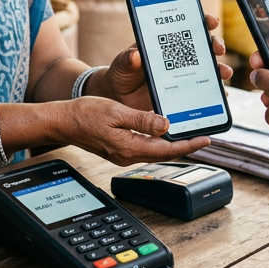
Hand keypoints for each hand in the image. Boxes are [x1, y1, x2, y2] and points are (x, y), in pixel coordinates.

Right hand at [61, 96, 210, 164]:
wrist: (63, 121)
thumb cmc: (85, 114)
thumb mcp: (117, 113)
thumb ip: (142, 120)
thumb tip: (166, 125)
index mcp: (129, 148)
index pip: (167, 150)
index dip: (188, 146)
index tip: (205, 139)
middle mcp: (128, 155)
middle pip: (164, 153)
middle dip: (185, 146)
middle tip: (203, 137)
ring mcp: (123, 154)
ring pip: (155, 151)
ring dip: (172, 144)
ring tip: (188, 134)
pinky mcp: (119, 149)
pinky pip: (145, 147)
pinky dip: (158, 141)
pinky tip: (163, 132)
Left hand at [95, 14, 231, 112]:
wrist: (120, 97)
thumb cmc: (121, 74)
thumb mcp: (121, 64)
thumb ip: (127, 59)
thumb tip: (135, 55)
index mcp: (163, 41)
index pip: (186, 25)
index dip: (201, 20)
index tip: (210, 21)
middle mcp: (177, 55)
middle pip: (203, 45)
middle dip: (215, 44)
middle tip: (217, 49)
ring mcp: (182, 72)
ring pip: (207, 66)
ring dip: (219, 67)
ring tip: (223, 73)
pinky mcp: (184, 89)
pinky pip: (203, 88)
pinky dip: (213, 90)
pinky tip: (220, 93)